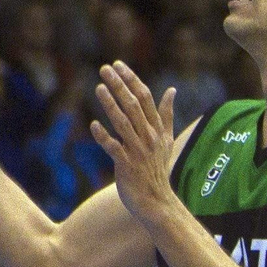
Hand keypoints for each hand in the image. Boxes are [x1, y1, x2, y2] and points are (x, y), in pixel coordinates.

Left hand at [89, 61, 178, 225]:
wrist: (156, 200)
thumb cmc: (157, 167)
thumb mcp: (166, 139)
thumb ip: (167, 114)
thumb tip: (172, 90)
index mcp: (156, 128)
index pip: (144, 97)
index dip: (131, 80)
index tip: (118, 65)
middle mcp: (148, 136)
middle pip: (133, 105)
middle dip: (119, 85)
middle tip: (105, 68)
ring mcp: (137, 150)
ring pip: (123, 122)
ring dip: (110, 104)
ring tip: (99, 87)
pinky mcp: (126, 165)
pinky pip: (114, 148)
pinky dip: (103, 137)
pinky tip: (93, 125)